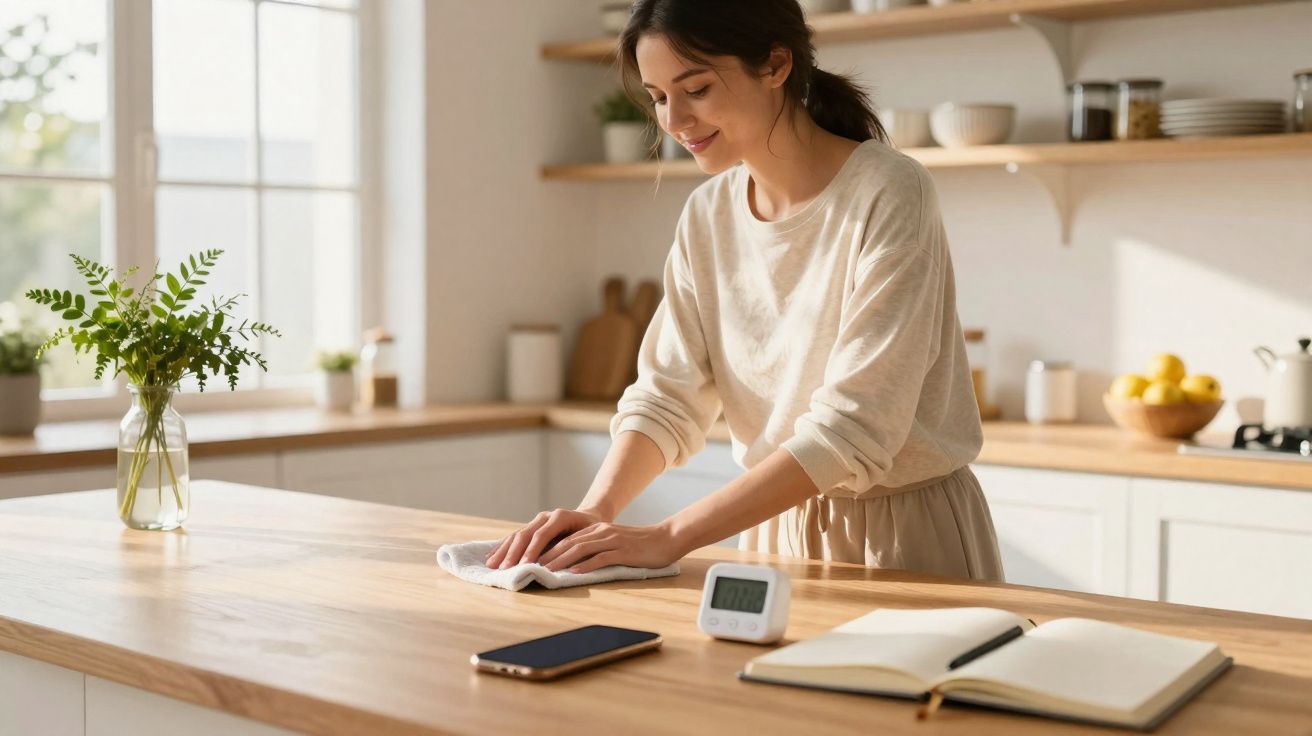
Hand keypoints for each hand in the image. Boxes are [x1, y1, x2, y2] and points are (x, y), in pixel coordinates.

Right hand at [485, 508, 606, 568]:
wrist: (590, 516)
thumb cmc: (592, 530)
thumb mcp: (590, 536)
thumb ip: (577, 547)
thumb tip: (563, 565)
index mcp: (560, 516)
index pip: (542, 534)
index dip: (532, 550)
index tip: (525, 565)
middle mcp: (545, 516)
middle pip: (525, 534)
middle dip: (513, 553)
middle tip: (504, 569)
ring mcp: (536, 520)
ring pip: (516, 535)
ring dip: (503, 551)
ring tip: (492, 565)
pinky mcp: (531, 527)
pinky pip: (514, 537)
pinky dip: (502, 547)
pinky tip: (491, 556)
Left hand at [536, 520, 681, 573]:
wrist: (668, 538)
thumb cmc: (642, 545)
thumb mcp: (615, 543)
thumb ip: (597, 549)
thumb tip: (576, 563)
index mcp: (598, 530)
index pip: (566, 539)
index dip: (547, 549)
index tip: (532, 561)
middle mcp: (602, 532)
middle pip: (568, 543)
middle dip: (547, 555)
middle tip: (530, 567)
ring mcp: (612, 540)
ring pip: (580, 548)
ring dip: (561, 560)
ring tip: (546, 571)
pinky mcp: (624, 551)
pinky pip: (601, 558)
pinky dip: (586, 565)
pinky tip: (575, 573)